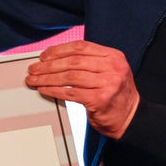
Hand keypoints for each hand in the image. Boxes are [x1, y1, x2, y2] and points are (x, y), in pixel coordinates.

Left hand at [25, 41, 139, 138]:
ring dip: (47, 78)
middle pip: (73, 61)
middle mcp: (113, 68)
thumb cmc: (115, 95)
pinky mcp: (100, 100)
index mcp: (114, 56)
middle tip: (34, 68)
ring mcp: (108, 84)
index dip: (59, 50)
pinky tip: (44, 90)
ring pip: (69, 77)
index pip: (81, 47)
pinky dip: (54, 90)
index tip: (45, 55)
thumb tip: (56, 58)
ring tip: (34, 79)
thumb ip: (91, 62)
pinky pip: (70, 93)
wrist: (130, 118)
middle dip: (49, 64)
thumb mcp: (110, 71)